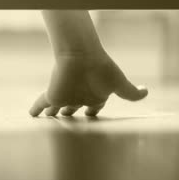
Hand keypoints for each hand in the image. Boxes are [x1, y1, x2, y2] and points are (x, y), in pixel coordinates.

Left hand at [29, 52, 147, 116]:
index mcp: (96, 94)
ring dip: (54, 114)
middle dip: (72, 116)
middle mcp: (80, 96)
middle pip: (75, 108)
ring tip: (50, 120)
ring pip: (58, 109)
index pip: (94, 107)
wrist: (82, 56)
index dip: (93, 112)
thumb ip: (132, 93)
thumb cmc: (102, 69)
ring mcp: (66, 96)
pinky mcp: (52, 96)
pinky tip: (31, 114)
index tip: (90, 115)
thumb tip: (147, 91)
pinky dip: (35, 109)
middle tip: (69, 123)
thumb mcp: (120, 84)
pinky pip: (41, 104)